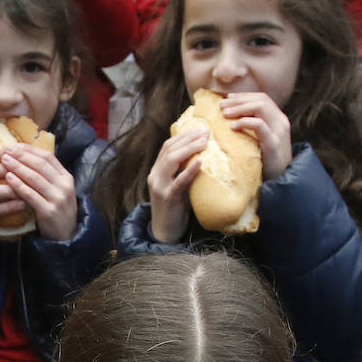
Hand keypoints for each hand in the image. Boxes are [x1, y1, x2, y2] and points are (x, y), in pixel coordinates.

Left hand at [0, 143, 77, 240]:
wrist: (66, 237)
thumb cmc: (56, 211)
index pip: (48, 157)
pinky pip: (31, 195)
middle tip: (5, 150)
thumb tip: (24, 158)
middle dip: (21, 156)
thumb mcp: (56, 191)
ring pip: (35, 178)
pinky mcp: (49, 211)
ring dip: (18, 167)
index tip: (14, 145)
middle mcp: (65, 186)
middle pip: (41, 165)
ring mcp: (58, 199)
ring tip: (3, 161)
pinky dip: (19, 185)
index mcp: (67, 177)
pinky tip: (8, 179)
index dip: (30, 150)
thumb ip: (46, 176)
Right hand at [144, 127, 206, 242]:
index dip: (183, 135)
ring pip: (171, 160)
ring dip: (189, 148)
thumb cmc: (175, 209)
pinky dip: (189, 170)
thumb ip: (183, 172)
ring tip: (205, 142)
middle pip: (169, 150)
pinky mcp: (168, 198)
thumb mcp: (177, 186)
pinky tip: (200, 162)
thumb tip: (204, 156)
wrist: (165, 232)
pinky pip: (179, 181)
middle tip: (206, 132)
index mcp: (156, 172)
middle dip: (188, 138)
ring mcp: (159, 187)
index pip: (167, 147)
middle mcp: (155, 176)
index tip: (200, 129)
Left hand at [220, 92, 291, 179]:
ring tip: (224, 113)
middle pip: (260, 100)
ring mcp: (279, 131)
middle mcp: (280, 121)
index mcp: (277, 119)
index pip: (261, 98)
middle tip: (221, 105)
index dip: (244, 96)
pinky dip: (244, 122)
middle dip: (239, 100)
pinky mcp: (273, 143)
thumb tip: (229, 119)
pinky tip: (232, 126)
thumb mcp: (260, 140)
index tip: (227, 98)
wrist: (281, 180)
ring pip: (260, 107)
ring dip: (240, 108)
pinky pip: (259, 125)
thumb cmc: (266, 161)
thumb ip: (251, 129)